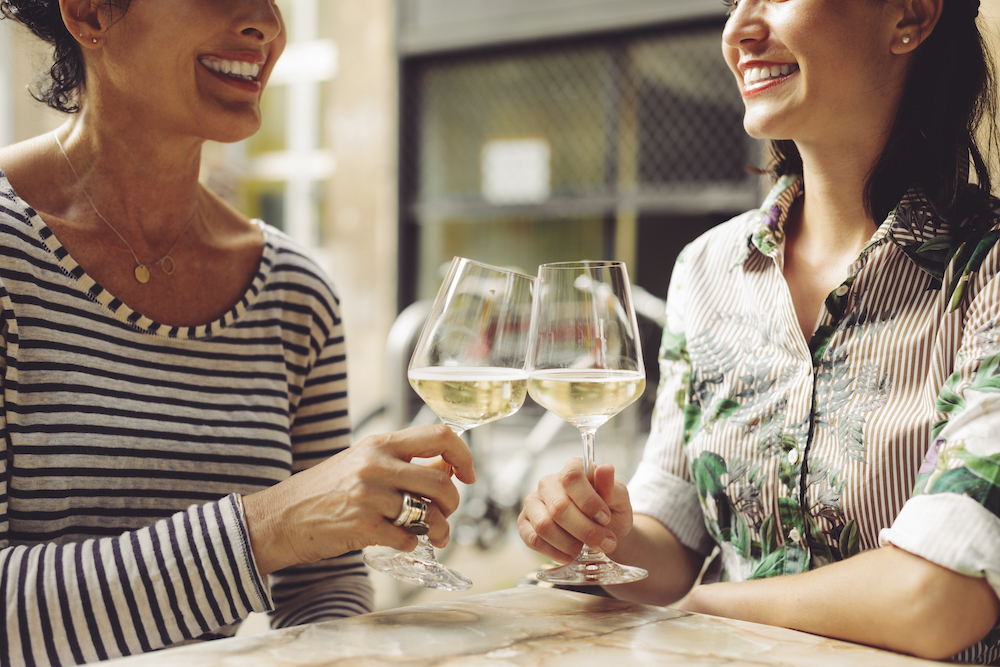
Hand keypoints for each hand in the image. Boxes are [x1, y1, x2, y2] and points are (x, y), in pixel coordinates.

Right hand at [243, 424, 474, 574]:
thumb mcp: (364, 462)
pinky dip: (411, 544)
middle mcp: (376, 465)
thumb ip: (405, 461)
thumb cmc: (324, 489)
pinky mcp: (362, 527)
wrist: (278, 517)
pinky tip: (399, 541)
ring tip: (432, 534)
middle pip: (442, 482)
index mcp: (380, 443)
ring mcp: (369, 496)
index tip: (469, 474)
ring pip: (429, 515)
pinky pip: (408, 539)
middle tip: (444, 512)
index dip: (464, 455)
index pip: (440, 436)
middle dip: (453, 504)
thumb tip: (450, 464)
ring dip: (439, 530)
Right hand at [518, 457, 632, 563]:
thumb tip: (605, 468)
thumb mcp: (619, 500)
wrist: (603, 533)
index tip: (605, 518)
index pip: (571, 477)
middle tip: (605, 543)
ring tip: (586, 549)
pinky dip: (555, 552)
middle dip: (585, 530)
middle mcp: (548, 483)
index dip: (588, 501)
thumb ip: (611, 488)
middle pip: (559, 507)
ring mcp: (533, 503)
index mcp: (572, 469)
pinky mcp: (525, 523)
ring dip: (570, 544)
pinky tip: (570, 554)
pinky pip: (533, 540)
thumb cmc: (610, 512)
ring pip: (544, 525)